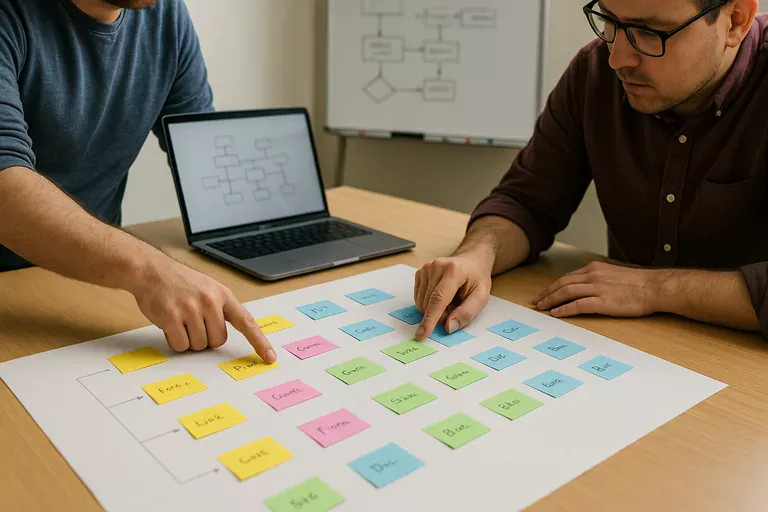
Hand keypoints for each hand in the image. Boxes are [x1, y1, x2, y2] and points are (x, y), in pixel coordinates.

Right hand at [131, 258, 275, 361]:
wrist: (152, 271)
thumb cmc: (181, 282)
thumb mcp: (209, 288)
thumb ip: (221, 309)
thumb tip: (224, 337)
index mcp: (223, 295)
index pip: (246, 322)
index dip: (259, 342)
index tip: (269, 356)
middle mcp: (209, 302)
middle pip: (218, 341)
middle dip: (206, 338)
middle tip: (194, 323)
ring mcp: (190, 309)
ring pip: (199, 345)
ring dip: (189, 339)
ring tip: (181, 320)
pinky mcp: (171, 317)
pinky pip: (181, 345)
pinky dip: (175, 341)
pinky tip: (170, 324)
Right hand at [413, 254, 492, 339]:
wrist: (472, 261)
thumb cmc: (477, 279)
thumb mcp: (481, 297)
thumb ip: (467, 313)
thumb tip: (448, 327)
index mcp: (453, 271)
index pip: (438, 299)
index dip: (430, 319)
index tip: (422, 334)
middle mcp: (436, 266)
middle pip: (429, 304)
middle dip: (441, 314)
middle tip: (456, 306)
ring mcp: (426, 268)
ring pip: (422, 303)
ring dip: (435, 309)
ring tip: (450, 299)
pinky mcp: (420, 272)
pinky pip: (418, 299)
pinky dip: (429, 303)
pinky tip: (441, 295)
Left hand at [532, 261, 661, 317]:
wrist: (654, 288)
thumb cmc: (639, 284)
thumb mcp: (614, 275)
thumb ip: (600, 279)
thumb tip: (589, 287)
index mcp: (595, 269)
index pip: (568, 277)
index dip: (554, 285)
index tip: (545, 292)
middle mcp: (593, 276)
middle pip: (562, 283)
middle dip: (547, 292)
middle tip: (536, 301)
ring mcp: (597, 288)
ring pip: (566, 292)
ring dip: (551, 300)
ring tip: (541, 307)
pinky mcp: (602, 301)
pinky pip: (577, 305)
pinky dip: (564, 309)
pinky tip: (556, 313)